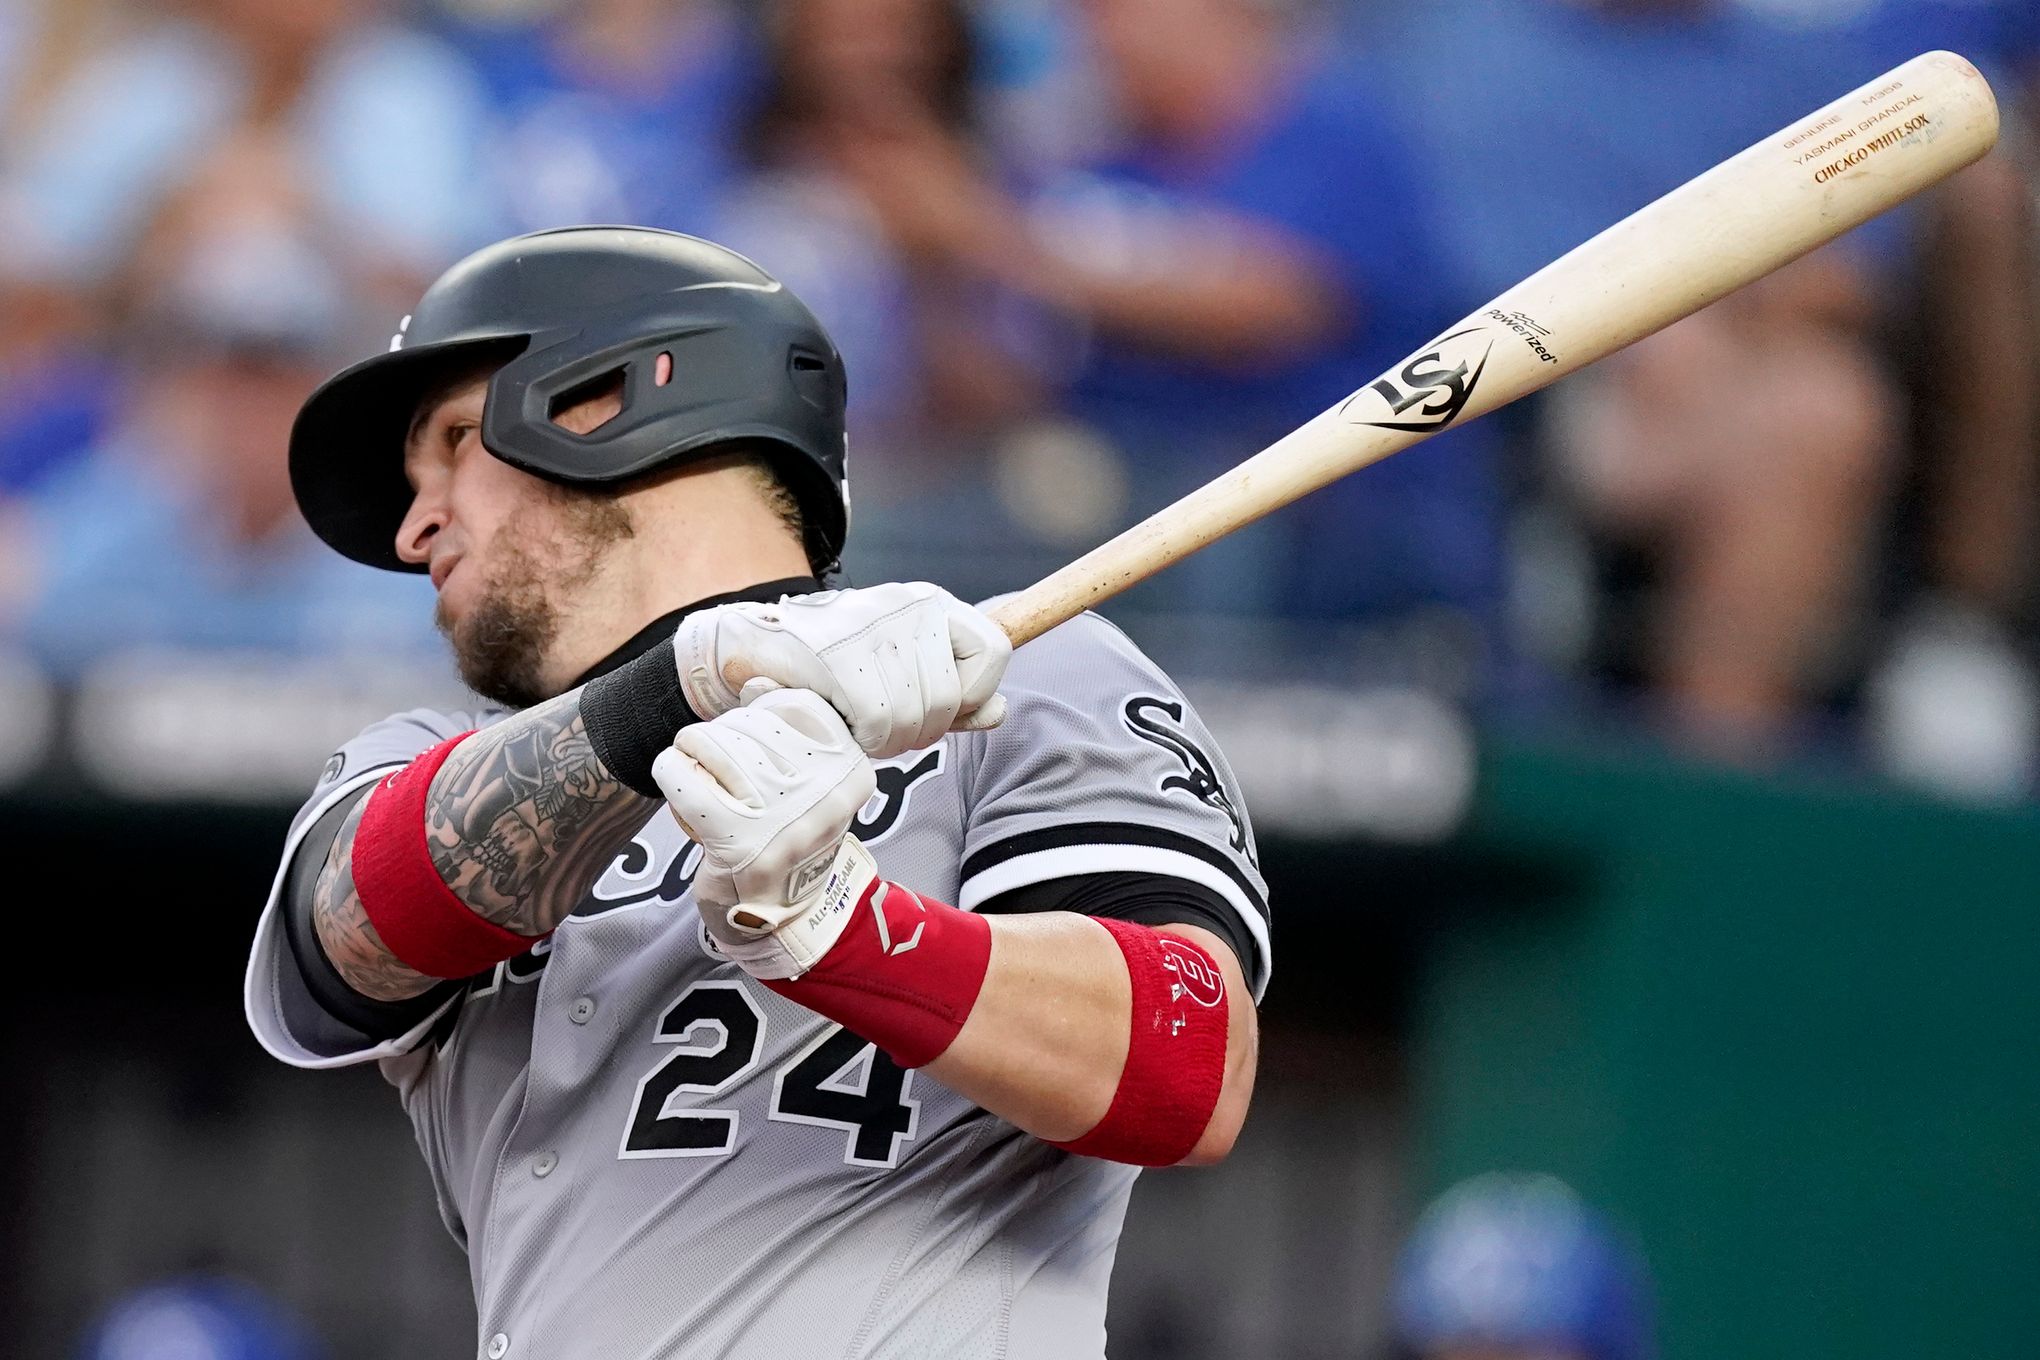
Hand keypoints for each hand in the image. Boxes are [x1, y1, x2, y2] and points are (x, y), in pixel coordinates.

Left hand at [652, 688, 878, 978]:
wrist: (779, 917)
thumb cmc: (785, 834)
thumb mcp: (808, 779)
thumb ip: (788, 728)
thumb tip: (756, 680)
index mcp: (850, 770)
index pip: (794, 704)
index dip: (761, 713)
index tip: (750, 734)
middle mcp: (826, 793)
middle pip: (749, 724)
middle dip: (718, 734)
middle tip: (710, 757)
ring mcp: (785, 818)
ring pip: (713, 743)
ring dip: (691, 750)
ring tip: (693, 768)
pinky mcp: (740, 840)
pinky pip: (686, 778)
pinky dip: (671, 771)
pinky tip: (675, 776)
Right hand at [672, 582, 1010, 759]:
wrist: (744, 649)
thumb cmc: (826, 670)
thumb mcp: (898, 681)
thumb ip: (953, 698)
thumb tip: (1000, 712)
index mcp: (929, 603)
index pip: (994, 650)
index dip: (974, 694)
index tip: (937, 710)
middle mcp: (907, 603)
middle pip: (951, 699)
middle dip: (918, 731)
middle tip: (877, 726)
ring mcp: (872, 623)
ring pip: (915, 715)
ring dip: (886, 740)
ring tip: (854, 721)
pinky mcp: (838, 651)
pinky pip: (879, 721)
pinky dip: (861, 739)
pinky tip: (838, 724)